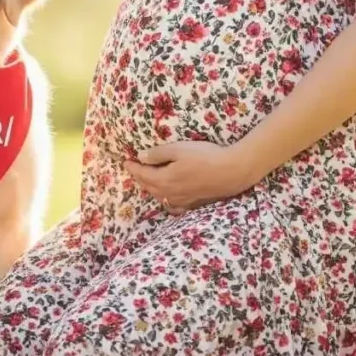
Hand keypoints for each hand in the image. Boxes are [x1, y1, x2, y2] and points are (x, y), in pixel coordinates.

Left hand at [124, 141, 253, 214]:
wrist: (231, 172)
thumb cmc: (204, 156)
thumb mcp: (179, 149)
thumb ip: (158, 154)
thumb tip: (141, 157)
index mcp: (164, 179)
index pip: (142, 174)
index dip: (133, 167)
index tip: (125, 161)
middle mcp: (170, 193)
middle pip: (149, 186)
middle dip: (139, 178)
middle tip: (133, 169)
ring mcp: (182, 200)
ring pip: (159, 196)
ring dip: (149, 188)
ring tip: (145, 180)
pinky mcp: (193, 203)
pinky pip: (173, 206)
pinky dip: (165, 201)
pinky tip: (166, 199)